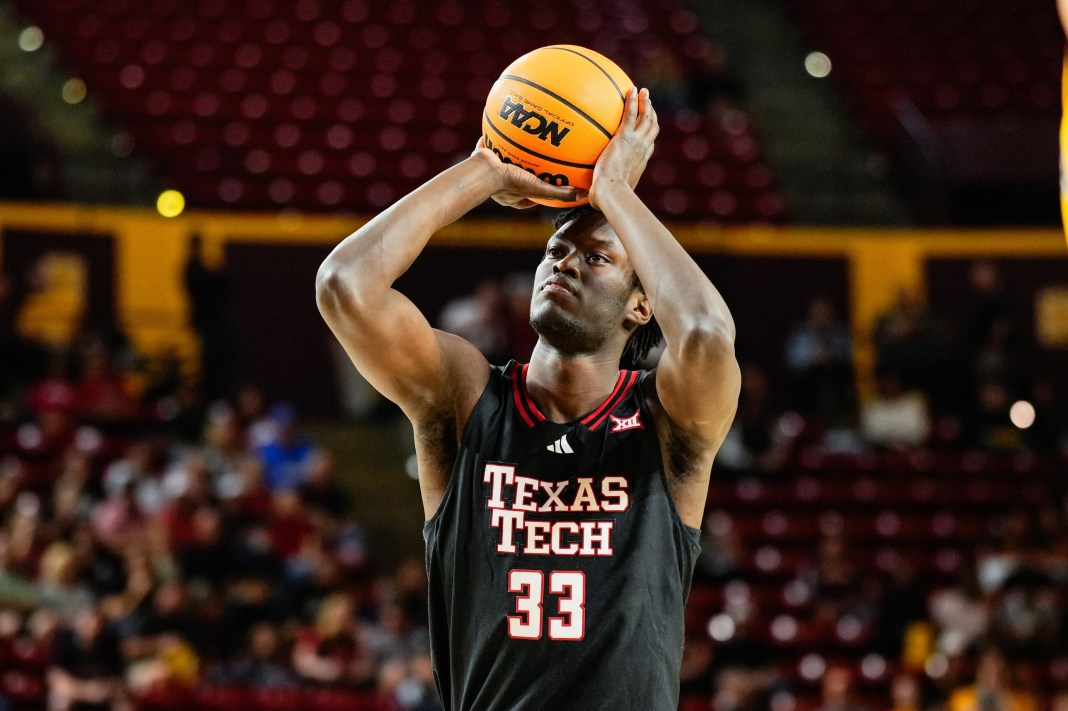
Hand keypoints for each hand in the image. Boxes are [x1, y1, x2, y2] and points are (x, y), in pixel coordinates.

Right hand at [470, 140, 578, 208]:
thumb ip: (560, 193)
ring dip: (512, 151)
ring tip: (522, 139)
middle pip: (517, 176)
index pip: (529, 195)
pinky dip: (498, 136)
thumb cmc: (510, 183)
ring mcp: (490, 170)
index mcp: (512, 195)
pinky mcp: (482, 156)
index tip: (548, 183)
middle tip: (536, 160)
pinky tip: (507, 123)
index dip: (539, 190)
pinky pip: (492, 144)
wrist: (483, 171)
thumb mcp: (540, 189)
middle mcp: (501, 184)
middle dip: (526, 169)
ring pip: (504, 160)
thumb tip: (583, 196)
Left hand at [589, 87, 657, 209]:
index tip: (645, 129)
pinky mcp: (625, 136)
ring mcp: (636, 142)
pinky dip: (633, 101)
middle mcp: (642, 150)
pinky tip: (630, 90)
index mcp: (640, 162)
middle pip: (651, 127)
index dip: (649, 136)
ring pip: (646, 118)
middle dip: (651, 114)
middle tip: (648, 102)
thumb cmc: (607, 197)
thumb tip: (585, 196)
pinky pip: (631, 114)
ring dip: (646, 103)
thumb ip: (598, 190)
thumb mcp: (606, 192)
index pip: (648, 146)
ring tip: (643, 92)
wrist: (611, 191)